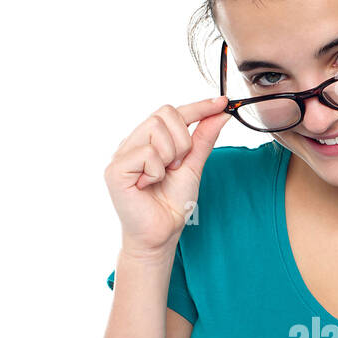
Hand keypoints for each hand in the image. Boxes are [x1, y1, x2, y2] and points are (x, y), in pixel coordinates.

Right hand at [105, 97, 229, 256]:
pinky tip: (147, 185)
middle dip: (181, 141)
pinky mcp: (115, 170)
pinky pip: (147, 153)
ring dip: (169, 156)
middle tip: (175, 166)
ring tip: (161, 177)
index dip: (198, 107)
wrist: (161, 234)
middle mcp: (132, 142)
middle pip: (164, 114)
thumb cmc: (171, 204)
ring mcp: (121, 154)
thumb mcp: (193, 166)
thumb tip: (220, 113)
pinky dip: (156, 171)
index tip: (222, 103)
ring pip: (156, 129)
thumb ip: (203, 139)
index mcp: (148, 140)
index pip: (172, 112)